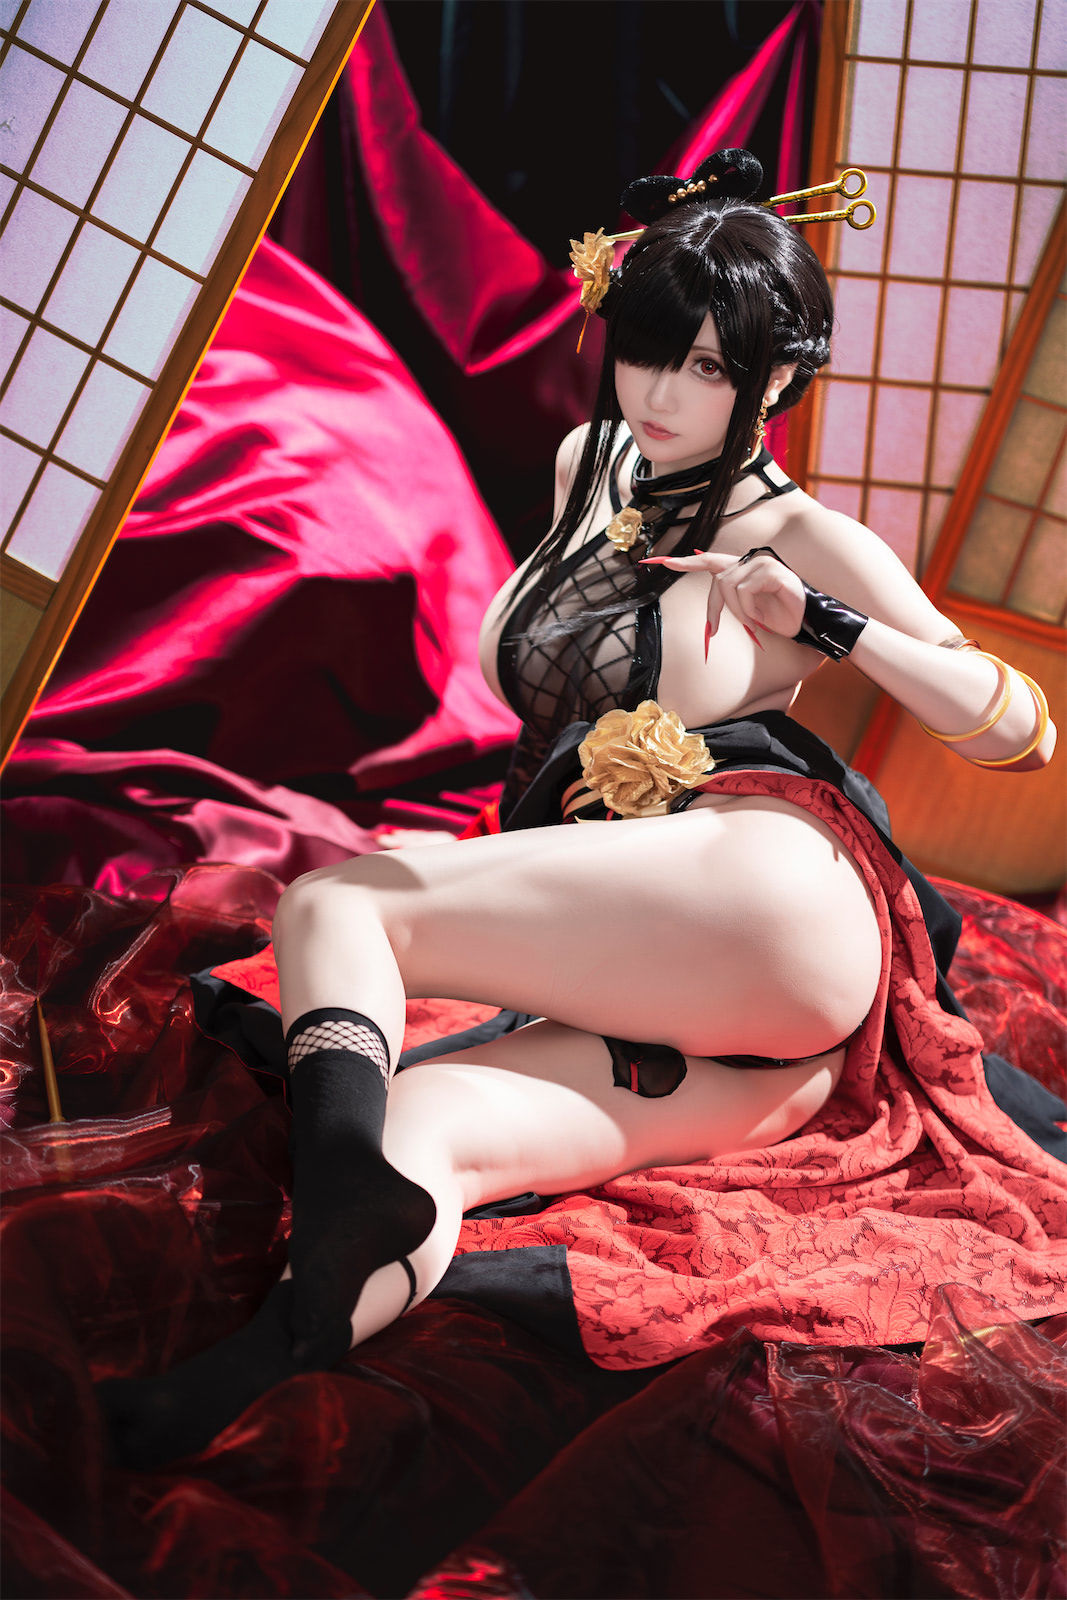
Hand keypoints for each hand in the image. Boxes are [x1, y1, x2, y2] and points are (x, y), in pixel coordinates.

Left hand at [640, 546, 805, 654]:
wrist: (804, 623)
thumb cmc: (776, 617)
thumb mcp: (746, 611)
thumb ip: (728, 602)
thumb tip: (708, 618)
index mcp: (741, 569)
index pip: (710, 561)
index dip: (687, 562)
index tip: (663, 562)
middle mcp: (750, 561)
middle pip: (718, 580)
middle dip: (715, 608)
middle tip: (715, 630)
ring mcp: (763, 564)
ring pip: (730, 586)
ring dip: (738, 612)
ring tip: (752, 623)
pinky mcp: (773, 571)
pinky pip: (746, 590)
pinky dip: (750, 609)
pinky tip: (761, 618)